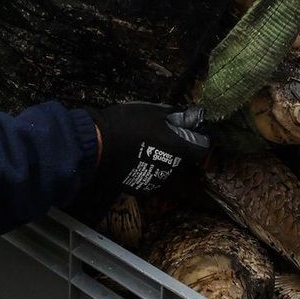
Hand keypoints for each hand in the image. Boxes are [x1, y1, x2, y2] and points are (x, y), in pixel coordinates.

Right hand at [87, 103, 209, 196]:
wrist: (97, 145)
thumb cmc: (125, 124)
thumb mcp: (152, 111)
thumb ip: (174, 115)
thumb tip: (188, 116)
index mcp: (177, 147)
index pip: (202, 149)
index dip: (198, 139)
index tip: (190, 133)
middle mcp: (171, 168)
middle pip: (185, 161)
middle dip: (179, 149)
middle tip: (163, 136)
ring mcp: (156, 180)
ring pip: (169, 171)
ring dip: (163, 160)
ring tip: (146, 147)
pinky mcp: (141, 187)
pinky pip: (152, 177)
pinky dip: (148, 169)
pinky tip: (135, 158)